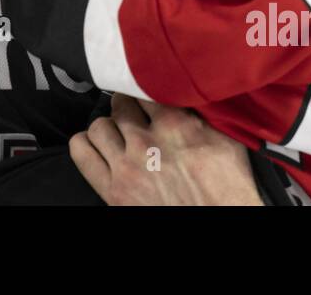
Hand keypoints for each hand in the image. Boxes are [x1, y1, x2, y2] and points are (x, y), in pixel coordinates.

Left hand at [70, 93, 262, 204]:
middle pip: (119, 104)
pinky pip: (81, 152)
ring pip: (99, 126)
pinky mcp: (112, 190)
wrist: (218, 222)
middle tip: (137, 115)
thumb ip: (201, 112)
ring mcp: (126, 167)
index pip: (144, 87)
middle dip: (128, 107)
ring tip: (120, 132)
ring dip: (109, 126)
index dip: (146, 88)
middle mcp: (145, 143)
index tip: (149, 93)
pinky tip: (99, 145)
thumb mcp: (226, 140)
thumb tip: (185, 88)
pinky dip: (86, 143)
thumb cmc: (228, 189)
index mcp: (175, 125)